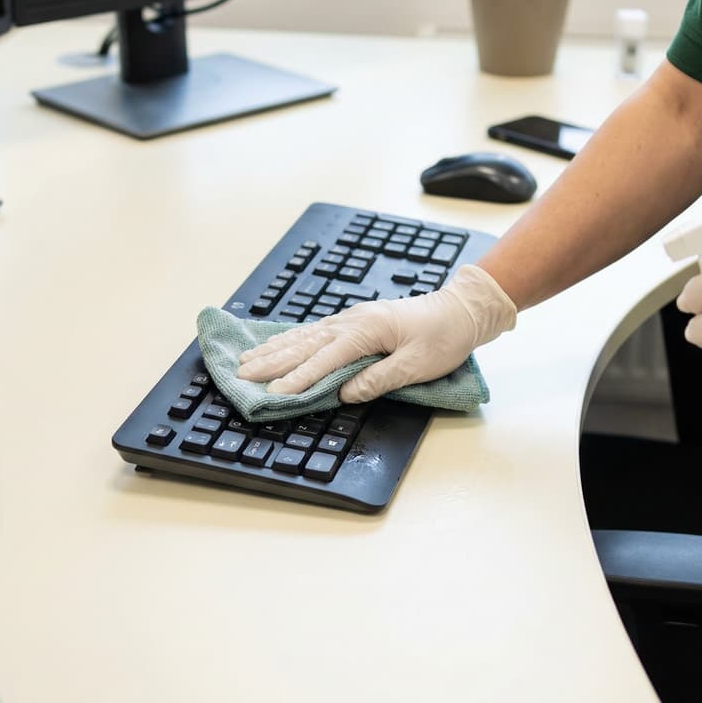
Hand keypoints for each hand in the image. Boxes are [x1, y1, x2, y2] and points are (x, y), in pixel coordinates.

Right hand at [236, 264, 517, 402]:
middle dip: (272, 362)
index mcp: (367, 331)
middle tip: (242, 376)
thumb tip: (345, 394)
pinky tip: (277, 345)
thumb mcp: (417, 364)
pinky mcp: (355, 321)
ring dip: (275, 350)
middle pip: (305, 345)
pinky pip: (315, 331)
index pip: (325, 359)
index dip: (298, 378)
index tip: (274, 393)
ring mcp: (351, 318)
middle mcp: (352, 321)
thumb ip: (379, 379)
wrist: (460, 308)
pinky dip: (292, 340)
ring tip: (246, 361)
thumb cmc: (443, 336)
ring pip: (305, 336)